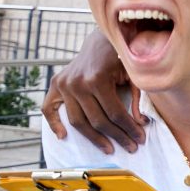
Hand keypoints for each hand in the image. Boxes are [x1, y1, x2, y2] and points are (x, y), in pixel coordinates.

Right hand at [41, 32, 145, 151]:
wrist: (100, 41)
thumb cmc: (121, 59)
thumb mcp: (133, 75)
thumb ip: (137, 98)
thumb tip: (140, 124)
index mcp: (97, 79)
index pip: (115, 113)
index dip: (129, 129)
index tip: (140, 140)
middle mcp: (77, 83)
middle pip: (98, 120)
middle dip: (117, 137)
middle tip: (131, 148)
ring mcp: (64, 84)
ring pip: (77, 121)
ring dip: (94, 138)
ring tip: (109, 149)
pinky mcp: (56, 84)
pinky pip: (48, 109)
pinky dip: (54, 124)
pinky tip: (64, 137)